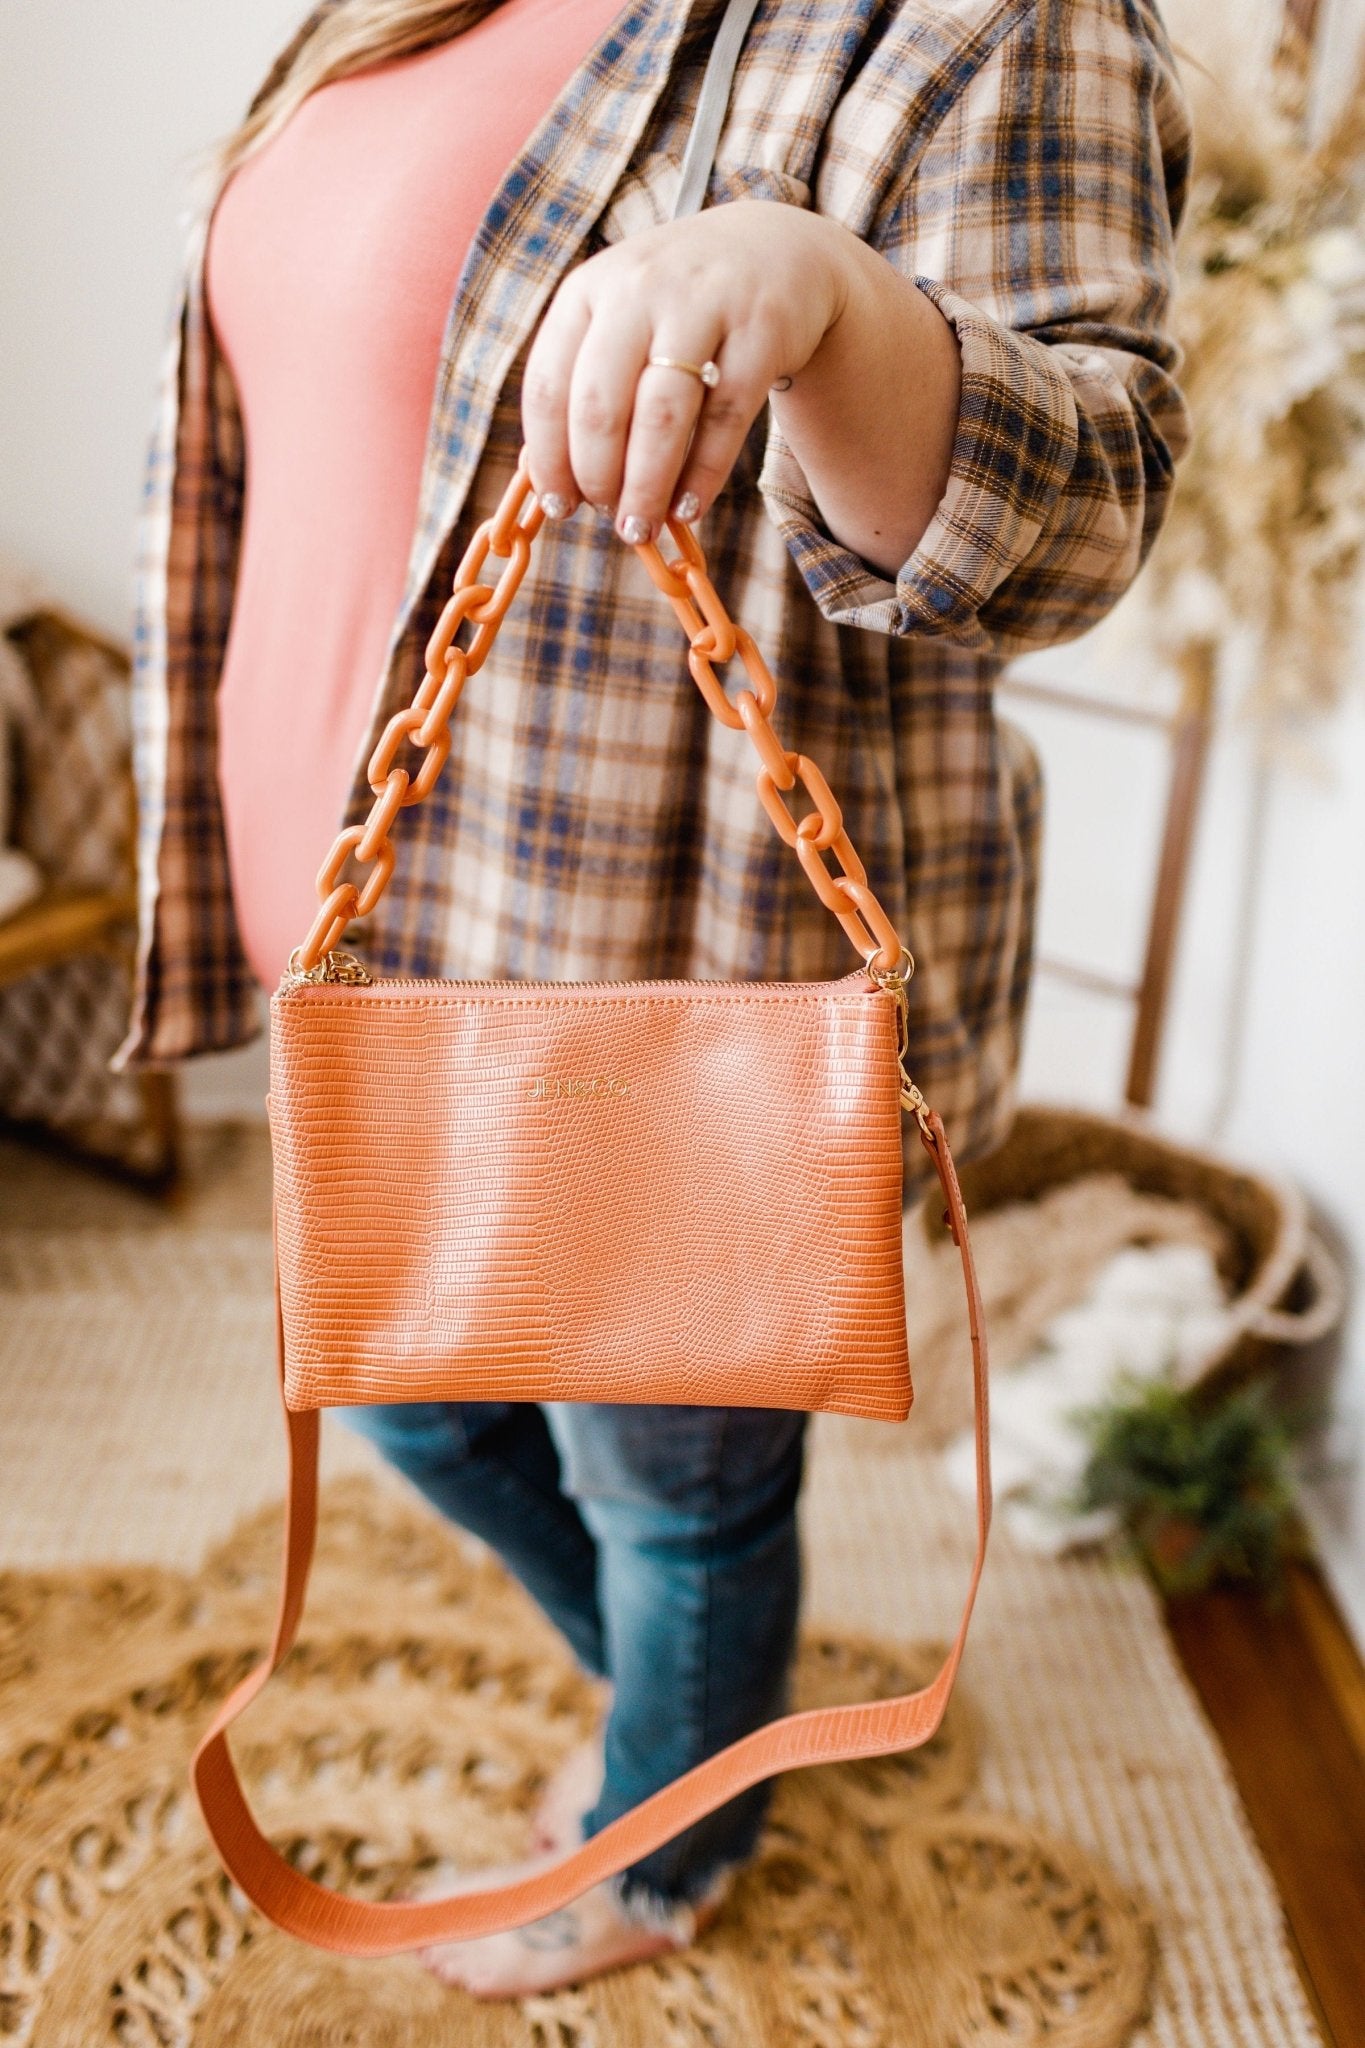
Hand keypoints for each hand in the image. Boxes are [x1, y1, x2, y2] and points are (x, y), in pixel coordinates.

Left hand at [520, 200, 849, 543]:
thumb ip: (585, 383)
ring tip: (641, 528)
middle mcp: (638, 290)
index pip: (548, 387)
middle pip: (600, 407)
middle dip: (598, 478)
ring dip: (646, 487)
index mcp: (587, 290)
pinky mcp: (760, 330)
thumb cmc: (676, 306)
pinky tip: (688, 507)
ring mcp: (702, 305)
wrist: (773, 251)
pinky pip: (725, 419)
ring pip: (661, 417)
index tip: (559, 507)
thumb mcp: (619, 319)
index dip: (550, 459)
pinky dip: (703, 474)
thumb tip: (559, 487)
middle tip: (608, 518)